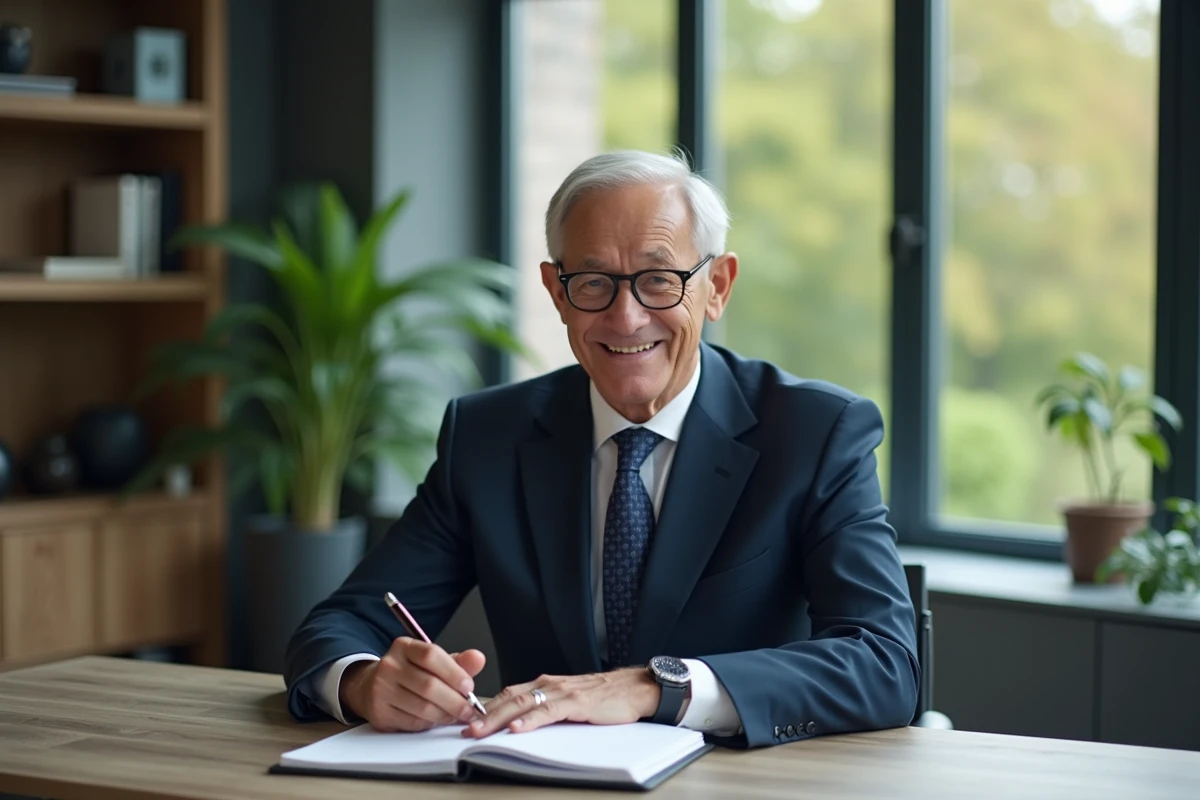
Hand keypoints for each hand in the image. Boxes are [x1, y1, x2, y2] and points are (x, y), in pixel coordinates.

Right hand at [340, 639, 486, 731]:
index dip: (454, 672)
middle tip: (470, 710)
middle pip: (428, 685)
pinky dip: (430, 723)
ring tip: (456, 716)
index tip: (469, 686)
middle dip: (455, 701)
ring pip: (422, 707)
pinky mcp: (379, 712)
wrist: (371, 687)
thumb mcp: (432, 663)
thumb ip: (458, 662)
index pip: (430, 655)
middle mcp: (389, 666)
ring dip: (445, 715)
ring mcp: (381, 690)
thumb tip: (478, 658)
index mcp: (404, 647)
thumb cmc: (410, 674)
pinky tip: (437, 720)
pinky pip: (412, 722)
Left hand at [463, 668, 660, 737]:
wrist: (635, 688)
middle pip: (508, 698)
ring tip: (479, 731)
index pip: (508, 694)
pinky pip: (548, 711)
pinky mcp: (577, 702)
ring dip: (498, 718)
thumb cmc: (604, 698)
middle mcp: (549, 684)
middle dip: (483, 716)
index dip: (485, 708)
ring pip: (522, 703)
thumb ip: (546, 710)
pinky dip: (530, 720)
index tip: (465, 722)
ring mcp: (562, 692)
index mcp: (545, 685)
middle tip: (462, 730)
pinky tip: (517, 728)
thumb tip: (521, 725)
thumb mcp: (569, 703)